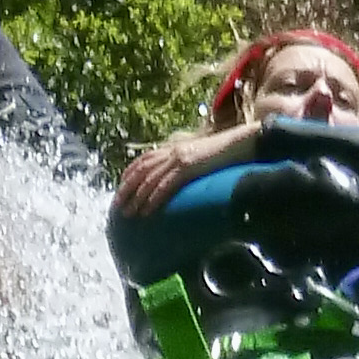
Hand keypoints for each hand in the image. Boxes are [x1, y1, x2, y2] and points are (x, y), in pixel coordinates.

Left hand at [112, 121, 252, 217]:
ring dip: (137, 198)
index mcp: (174, 147)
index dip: (129, 175)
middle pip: (141, 170)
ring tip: (128, 214)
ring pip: (149, 179)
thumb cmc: (225, 152)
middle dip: (127, 189)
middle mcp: (172, 150)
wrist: (241, 144)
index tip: (121, 190)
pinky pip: (166, 185)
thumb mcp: (201, 156)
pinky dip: (153, 198)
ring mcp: (179, 158)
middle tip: (118, 207)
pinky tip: (147, 211)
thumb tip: (180, 178)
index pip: (144, 160)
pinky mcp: (188, 167)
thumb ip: (187, 164)